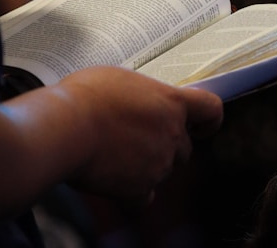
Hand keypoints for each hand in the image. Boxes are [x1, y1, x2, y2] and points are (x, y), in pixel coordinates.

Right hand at [58, 66, 222, 204]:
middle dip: (165, 145)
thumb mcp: (119, 79)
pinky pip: (143, 197)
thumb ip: (142, 95)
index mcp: (172, 103)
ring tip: (113, 152)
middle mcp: (172, 134)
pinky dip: (130, 193)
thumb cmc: (85, 96)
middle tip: (135, 137)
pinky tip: (112, 180)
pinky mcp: (139, 188)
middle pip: (184, 147)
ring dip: (145, 166)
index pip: (211, 110)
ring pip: (162, 170)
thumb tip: (139, 102)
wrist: (65, 127)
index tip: (199, 125)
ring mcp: (159, 164)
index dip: (208, 120)